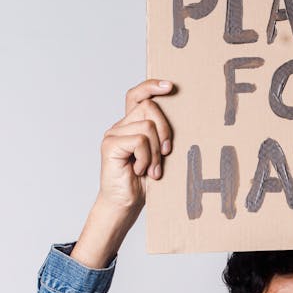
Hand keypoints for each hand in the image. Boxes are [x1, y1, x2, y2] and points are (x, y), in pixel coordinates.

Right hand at [98, 78, 174, 216]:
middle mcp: (119, 126)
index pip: (137, 96)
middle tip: (165, 155)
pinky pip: (139, 140)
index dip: (151, 87)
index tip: (170, 87)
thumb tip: (182, 117)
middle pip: (149, 108)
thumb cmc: (144, 184)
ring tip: (152, 170)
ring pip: (147, 126)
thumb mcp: (159, 155)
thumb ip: (161, 136)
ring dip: (155, 152)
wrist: (125, 205)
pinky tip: (140, 171)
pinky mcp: (110, 145)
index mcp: (130, 126)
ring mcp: (112, 134)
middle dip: (165, 130)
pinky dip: (146, 158)